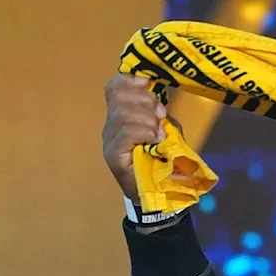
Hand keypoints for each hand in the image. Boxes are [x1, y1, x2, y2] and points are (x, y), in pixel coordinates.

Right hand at [102, 73, 169, 204]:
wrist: (159, 195)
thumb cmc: (162, 162)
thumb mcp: (165, 131)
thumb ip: (160, 115)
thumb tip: (159, 101)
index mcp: (120, 116)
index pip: (113, 87)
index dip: (129, 80)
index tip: (149, 83)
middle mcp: (110, 125)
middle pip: (119, 96)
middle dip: (145, 100)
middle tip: (161, 116)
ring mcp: (110, 140)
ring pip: (122, 113)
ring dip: (147, 119)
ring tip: (159, 133)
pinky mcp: (113, 155)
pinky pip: (126, 132)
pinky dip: (143, 131)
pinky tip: (155, 139)